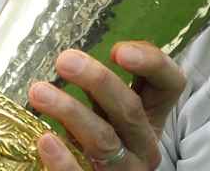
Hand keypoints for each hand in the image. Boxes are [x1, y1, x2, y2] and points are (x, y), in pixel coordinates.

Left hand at [28, 41, 185, 169]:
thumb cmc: (101, 140)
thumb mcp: (109, 112)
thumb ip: (101, 88)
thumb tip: (74, 59)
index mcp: (152, 116)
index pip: (170, 84)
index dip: (152, 64)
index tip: (118, 51)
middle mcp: (145, 144)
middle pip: (130, 109)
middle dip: (97, 81)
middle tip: (65, 60)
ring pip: (104, 140)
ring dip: (70, 112)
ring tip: (39, 92)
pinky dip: (64, 160)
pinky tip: (45, 140)